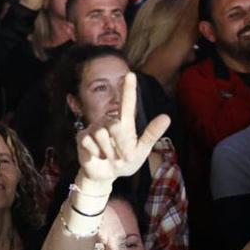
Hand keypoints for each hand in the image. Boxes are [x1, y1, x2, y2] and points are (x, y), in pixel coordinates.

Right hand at [77, 71, 170, 186]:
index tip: (130, 74)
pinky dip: (96, 154)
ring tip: (109, 157)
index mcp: (124, 123)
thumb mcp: (141, 151)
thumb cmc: (125, 161)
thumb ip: (152, 134)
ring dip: (108, 152)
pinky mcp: (82, 137)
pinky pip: (89, 142)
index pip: (127, 103)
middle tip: (123, 158)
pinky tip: (96, 156)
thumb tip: (167, 116)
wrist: (106, 175)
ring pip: (101, 135)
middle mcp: (108, 122)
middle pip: (114, 126)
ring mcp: (94, 128)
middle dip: (120, 145)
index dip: (128, 89)